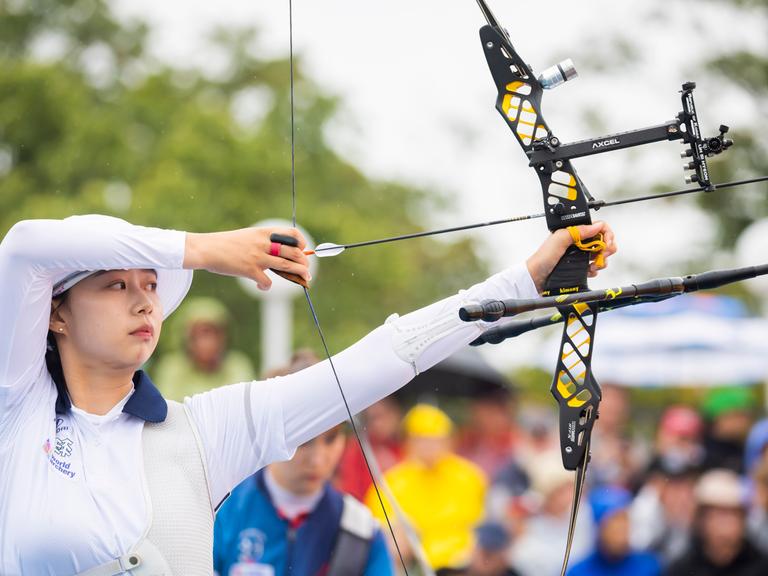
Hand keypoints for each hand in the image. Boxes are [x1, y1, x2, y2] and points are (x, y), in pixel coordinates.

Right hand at [184, 226, 309, 289]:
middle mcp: (263, 243)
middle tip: (307, 269)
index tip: (303, 249)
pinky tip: (262, 287)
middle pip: (293, 252)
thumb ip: (262, 242)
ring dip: (299, 273)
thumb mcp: (247, 236)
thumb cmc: (225, 244)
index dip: (301, 242)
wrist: (206, 249)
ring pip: (287, 266)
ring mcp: (257, 257)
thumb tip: (279, 253)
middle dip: (304, 262)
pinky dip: (267, 287)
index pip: (290, 233)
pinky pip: (267, 282)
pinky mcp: (250, 270)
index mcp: (263, 232)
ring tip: (306, 278)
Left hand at [526, 221, 616, 290]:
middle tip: (602, 255)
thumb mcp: (559, 239)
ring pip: (601, 254)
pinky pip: (595, 266)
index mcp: (574, 232)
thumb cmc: (542, 258)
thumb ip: (577, 231)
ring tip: (593, 265)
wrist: (536, 278)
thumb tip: (597, 226)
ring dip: (601, 260)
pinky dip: (595, 269)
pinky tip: (589, 271)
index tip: (606, 243)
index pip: (597, 227)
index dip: (606, 234)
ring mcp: (580, 254)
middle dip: (606, 248)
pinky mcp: (580, 266)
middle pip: (603, 241)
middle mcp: (578, 242)